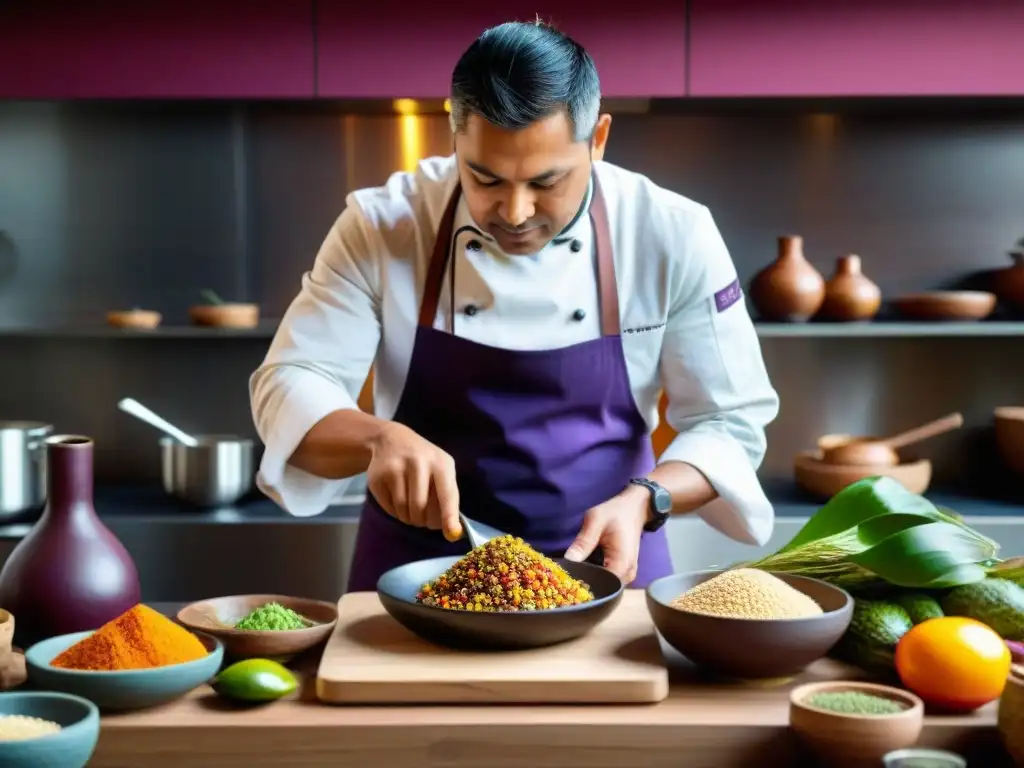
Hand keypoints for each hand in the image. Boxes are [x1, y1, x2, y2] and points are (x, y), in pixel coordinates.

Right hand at [366, 421, 461, 540]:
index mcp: (440, 463)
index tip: (451, 534)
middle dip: (422, 520)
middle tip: (422, 519)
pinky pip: (388, 507)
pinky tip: (397, 499)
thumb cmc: (424, 462)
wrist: (392, 440)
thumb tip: (452, 532)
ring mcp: (395, 468)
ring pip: (403, 509)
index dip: (449, 515)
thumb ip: (447, 499)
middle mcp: (418, 463)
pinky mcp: (377, 476)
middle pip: (420, 507)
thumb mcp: (441, 471)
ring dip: (408, 517)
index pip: (447, 493)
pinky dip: (394, 512)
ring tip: (410, 508)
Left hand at [564, 486, 648, 583]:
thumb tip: (567, 561)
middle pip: (601, 589)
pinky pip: (607, 580)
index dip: (581, 585)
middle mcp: (627, 576)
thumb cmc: (616, 513)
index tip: (564, 582)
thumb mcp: (595, 521)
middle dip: (582, 585)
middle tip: (563, 578)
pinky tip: (582, 570)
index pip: (599, 587)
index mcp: (621, 565)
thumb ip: (583, 542)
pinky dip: (594, 576)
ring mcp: (626, 576)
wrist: (635, 508)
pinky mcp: (622, 572)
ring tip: (570, 575)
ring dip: (588, 581)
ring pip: (604, 586)